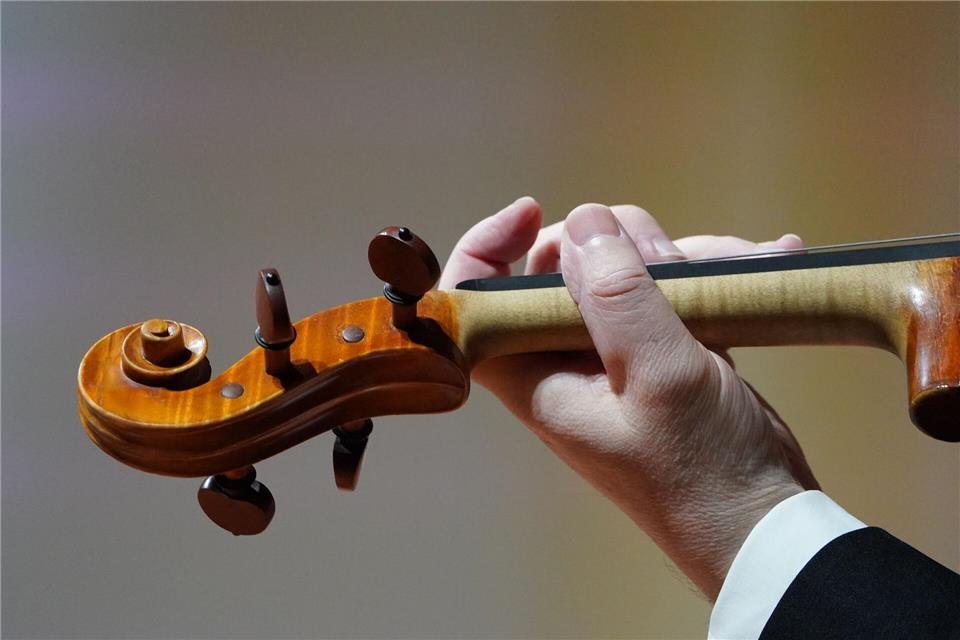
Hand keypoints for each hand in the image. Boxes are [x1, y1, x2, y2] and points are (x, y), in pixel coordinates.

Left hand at [439, 197, 818, 598]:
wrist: (764, 522)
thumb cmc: (702, 469)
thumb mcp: (660, 376)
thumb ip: (619, 297)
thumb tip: (583, 219)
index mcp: (535, 373)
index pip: (477, 301)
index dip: (487, 247)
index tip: (534, 210)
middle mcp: (565, 359)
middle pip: (559, 267)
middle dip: (618, 246)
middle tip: (669, 263)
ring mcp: (617, 354)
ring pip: (623, 271)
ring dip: (681, 257)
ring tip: (742, 263)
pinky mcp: (663, 352)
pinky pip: (671, 292)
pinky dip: (713, 275)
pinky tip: (771, 256)